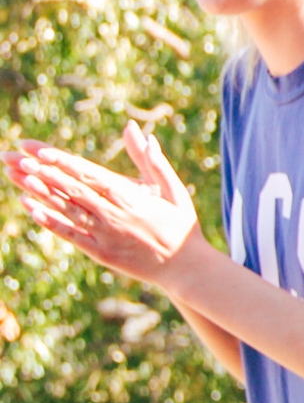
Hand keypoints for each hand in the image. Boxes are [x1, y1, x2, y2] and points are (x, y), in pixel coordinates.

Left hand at [4, 123, 207, 290]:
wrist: (187, 268)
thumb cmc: (182, 226)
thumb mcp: (174, 189)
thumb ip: (155, 162)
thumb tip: (144, 134)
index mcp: (131, 197)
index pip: (90, 173)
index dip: (63, 161)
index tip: (39, 150)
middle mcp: (114, 214)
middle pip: (71, 188)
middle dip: (41, 171)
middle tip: (15, 157)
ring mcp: (105, 235)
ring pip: (66, 209)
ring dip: (40, 192)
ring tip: (17, 176)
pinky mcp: (101, 253)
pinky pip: (70, 234)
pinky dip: (49, 221)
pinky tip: (31, 208)